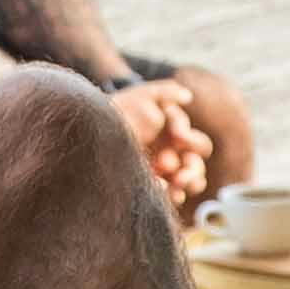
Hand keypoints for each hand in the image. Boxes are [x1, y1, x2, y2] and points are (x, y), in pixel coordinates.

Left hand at [107, 71, 220, 209]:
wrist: (92, 127)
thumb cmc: (121, 109)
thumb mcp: (142, 95)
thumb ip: (165, 92)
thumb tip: (187, 97)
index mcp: (178, 140)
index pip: (198, 144)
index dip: (191, 141)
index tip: (179, 136)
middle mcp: (174, 159)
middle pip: (196, 169)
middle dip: (192, 170)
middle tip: (181, 173)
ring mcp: (161, 176)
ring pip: (186, 186)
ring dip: (186, 185)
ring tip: (177, 183)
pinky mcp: (149, 187)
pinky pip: (164, 196)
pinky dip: (166, 194)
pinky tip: (158, 187)